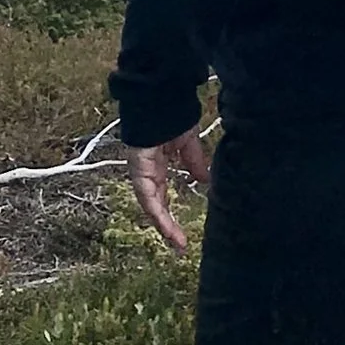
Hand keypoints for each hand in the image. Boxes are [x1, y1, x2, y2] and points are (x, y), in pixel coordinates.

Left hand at [122, 126, 209, 255]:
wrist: (162, 97)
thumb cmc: (173, 116)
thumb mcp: (188, 145)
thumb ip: (194, 164)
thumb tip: (205, 181)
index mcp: (157, 168)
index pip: (162, 198)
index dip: (171, 217)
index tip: (183, 236)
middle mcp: (147, 173)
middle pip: (156, 206)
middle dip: (167, 227)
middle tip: (181, 247)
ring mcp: (141, 171)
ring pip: (150, 205)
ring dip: (163, 224)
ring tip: (177, 242)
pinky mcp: (139, 167)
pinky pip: (146, 194)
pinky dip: (156, 210)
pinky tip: (166, 223)